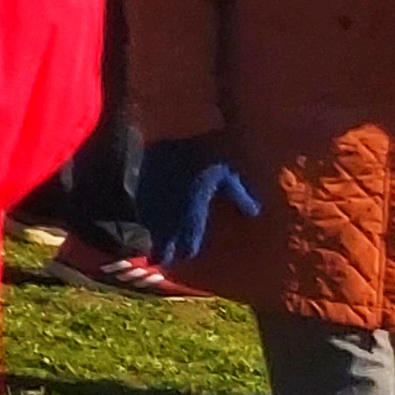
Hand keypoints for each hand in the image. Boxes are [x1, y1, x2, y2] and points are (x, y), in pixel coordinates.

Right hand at [140, 135, 260, 274]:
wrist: (172, 135)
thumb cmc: (204, 156)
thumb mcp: (228, 177)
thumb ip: (240, 197)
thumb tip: (254, 213)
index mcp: (191, 218)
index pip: (188, 249)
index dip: (188, 250)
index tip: (188, 252)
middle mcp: (168, 218)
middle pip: (162, 248)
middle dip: (164, 253)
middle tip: (164, 259)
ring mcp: (151, 206)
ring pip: (149, 232)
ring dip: (153, 236)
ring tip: (153, 242)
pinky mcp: (140, 192)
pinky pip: (141, 214)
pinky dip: (146, 218)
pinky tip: (148, 217)